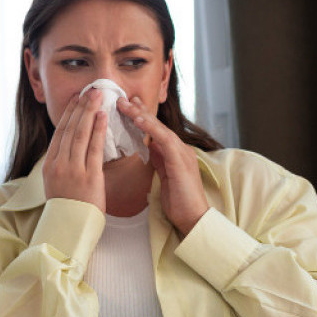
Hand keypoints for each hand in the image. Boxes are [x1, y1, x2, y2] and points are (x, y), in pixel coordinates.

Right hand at [42, 88, 106, 211]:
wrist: (70, 229)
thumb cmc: (68, 209)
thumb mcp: (57, 185)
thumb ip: (62, 166)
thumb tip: (70, 150)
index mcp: (50, 165)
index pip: (60, 133)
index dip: (69, 114)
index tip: (76, 99)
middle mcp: (59, 164)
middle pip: (70, 129)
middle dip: (80, 107)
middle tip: (90, 89)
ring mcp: (72, 170)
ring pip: (80, 134)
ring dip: (89, 112)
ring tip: (97, 96)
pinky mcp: (88, 176)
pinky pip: (94, 148)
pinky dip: (98, 130)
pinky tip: (102, 116)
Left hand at [118, 96, 208, 235]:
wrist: (194, 218)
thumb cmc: (179, 202)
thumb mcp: (166, 177)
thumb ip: (160, 160)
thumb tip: (150, 147)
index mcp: (175, 153)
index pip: (157, 131)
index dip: (143, 116)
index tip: (128, 105)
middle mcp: (180, 149)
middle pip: (157, 125)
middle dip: (139, 110)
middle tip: (123, 98)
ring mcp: (182, 154)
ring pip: (160, 129)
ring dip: (142, 115)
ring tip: (126, 105)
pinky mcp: (180, 161)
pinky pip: (164, 140)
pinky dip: (151, 129)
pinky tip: (139, 120)